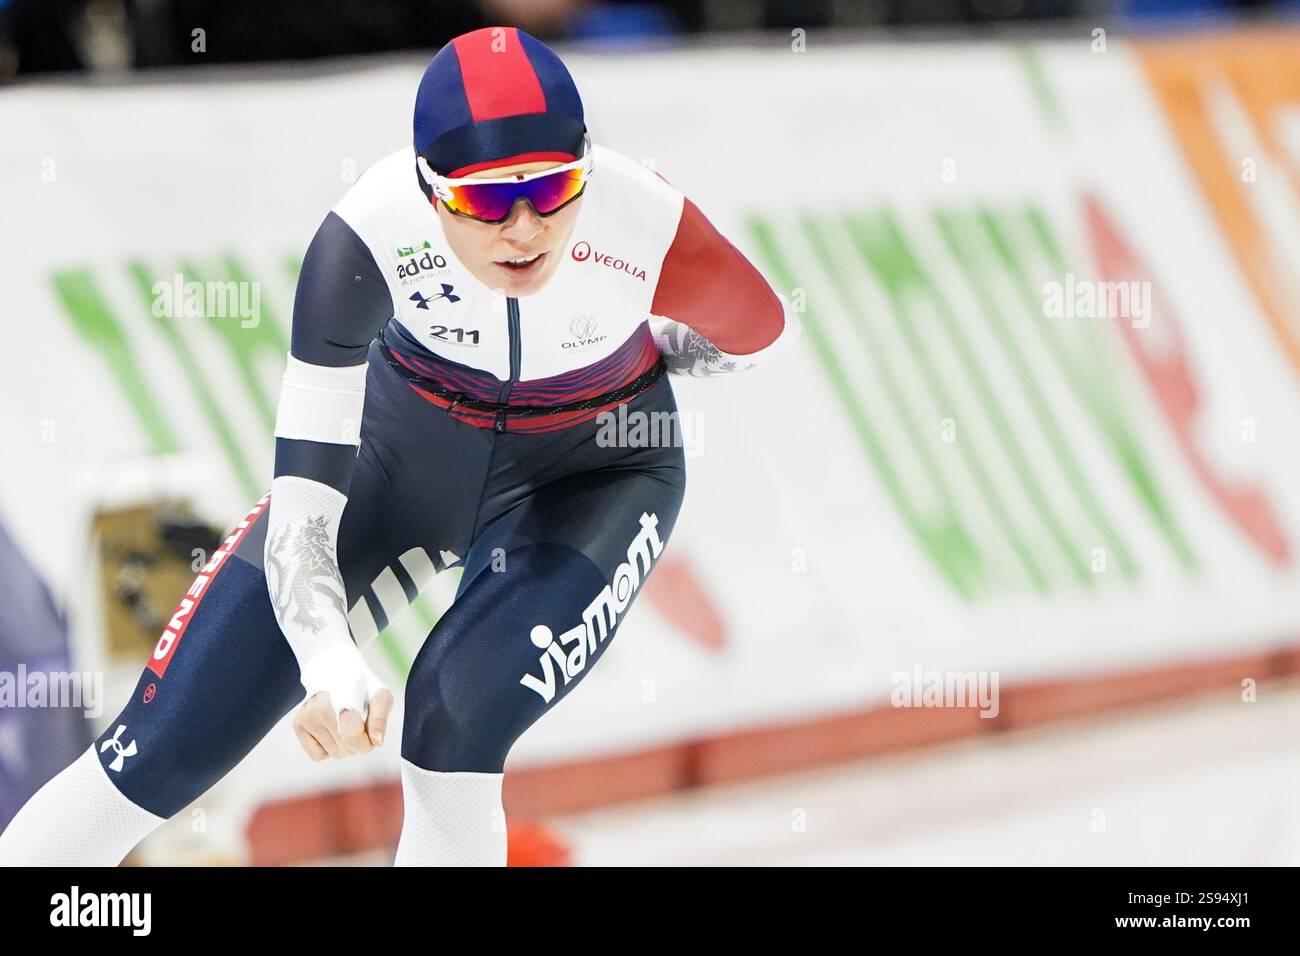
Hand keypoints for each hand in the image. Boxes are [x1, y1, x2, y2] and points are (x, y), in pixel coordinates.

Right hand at [294, 646, 393, 760]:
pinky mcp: (298, 725)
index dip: (364, 735)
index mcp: (341, 697)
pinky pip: (318, 756)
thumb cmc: (362, 688)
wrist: (337, 671)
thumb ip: (380, 717)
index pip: (352, 736)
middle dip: (358, 741)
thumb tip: (377, 741)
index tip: (364, 720)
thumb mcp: (380, 695)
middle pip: (346, 748)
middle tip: (358, 722)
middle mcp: (319, 708)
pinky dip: (328, 749)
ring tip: (344, 724)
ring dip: (344, 745)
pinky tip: (332, 731)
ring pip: (334, 753)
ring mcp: (306, 717)